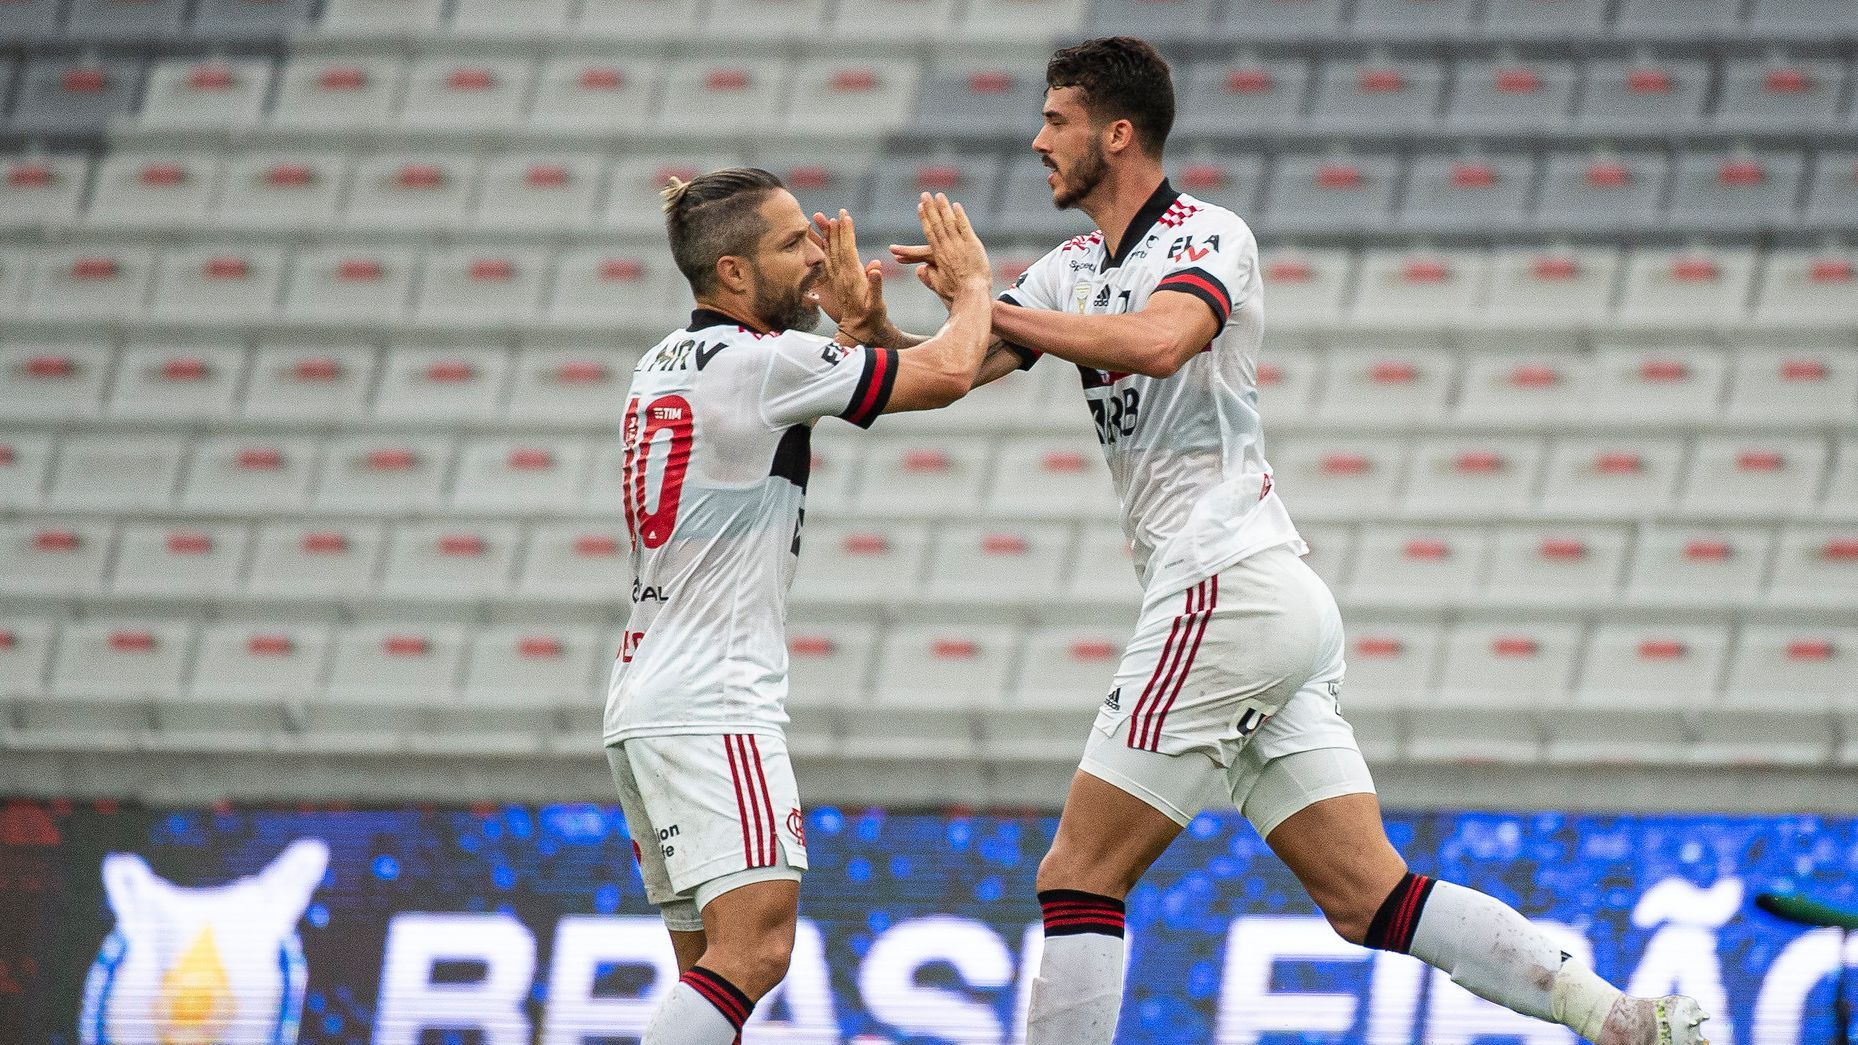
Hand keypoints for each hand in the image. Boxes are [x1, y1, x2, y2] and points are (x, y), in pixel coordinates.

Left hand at [807, 209, 887, 342]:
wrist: (859, 330)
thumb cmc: (872, 317)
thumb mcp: (877, 304)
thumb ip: (876, 286)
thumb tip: (875, 269)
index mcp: (853, 277)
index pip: (848, 249)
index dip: (847, 233)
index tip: (845, 217)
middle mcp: (842, 275)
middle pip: (837, 247)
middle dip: (836, 229)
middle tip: (834, 212)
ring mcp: (838, 278)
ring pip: (830, 252)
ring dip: (828, 235)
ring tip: (824, 219)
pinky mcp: (837, 281)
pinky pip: (829, 261)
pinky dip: (827, 247)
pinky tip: (824, 239)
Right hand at [890, 192, 990, 304]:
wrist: (972, 294)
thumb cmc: (956, 293)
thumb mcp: (938, 286)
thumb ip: (928, 277)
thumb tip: (918, 270)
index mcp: (938, 255)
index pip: (929, 233)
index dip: (924, 219)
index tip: (920, 207)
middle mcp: (947, 247)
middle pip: (937, 224)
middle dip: (930, 208)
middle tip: (925, 195)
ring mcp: (959, 244)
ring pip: (949, 222)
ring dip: (943, 208)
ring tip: (939, 195)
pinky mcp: (972, 244)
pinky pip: (964, 227)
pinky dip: (959, 216)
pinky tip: (956, 206)